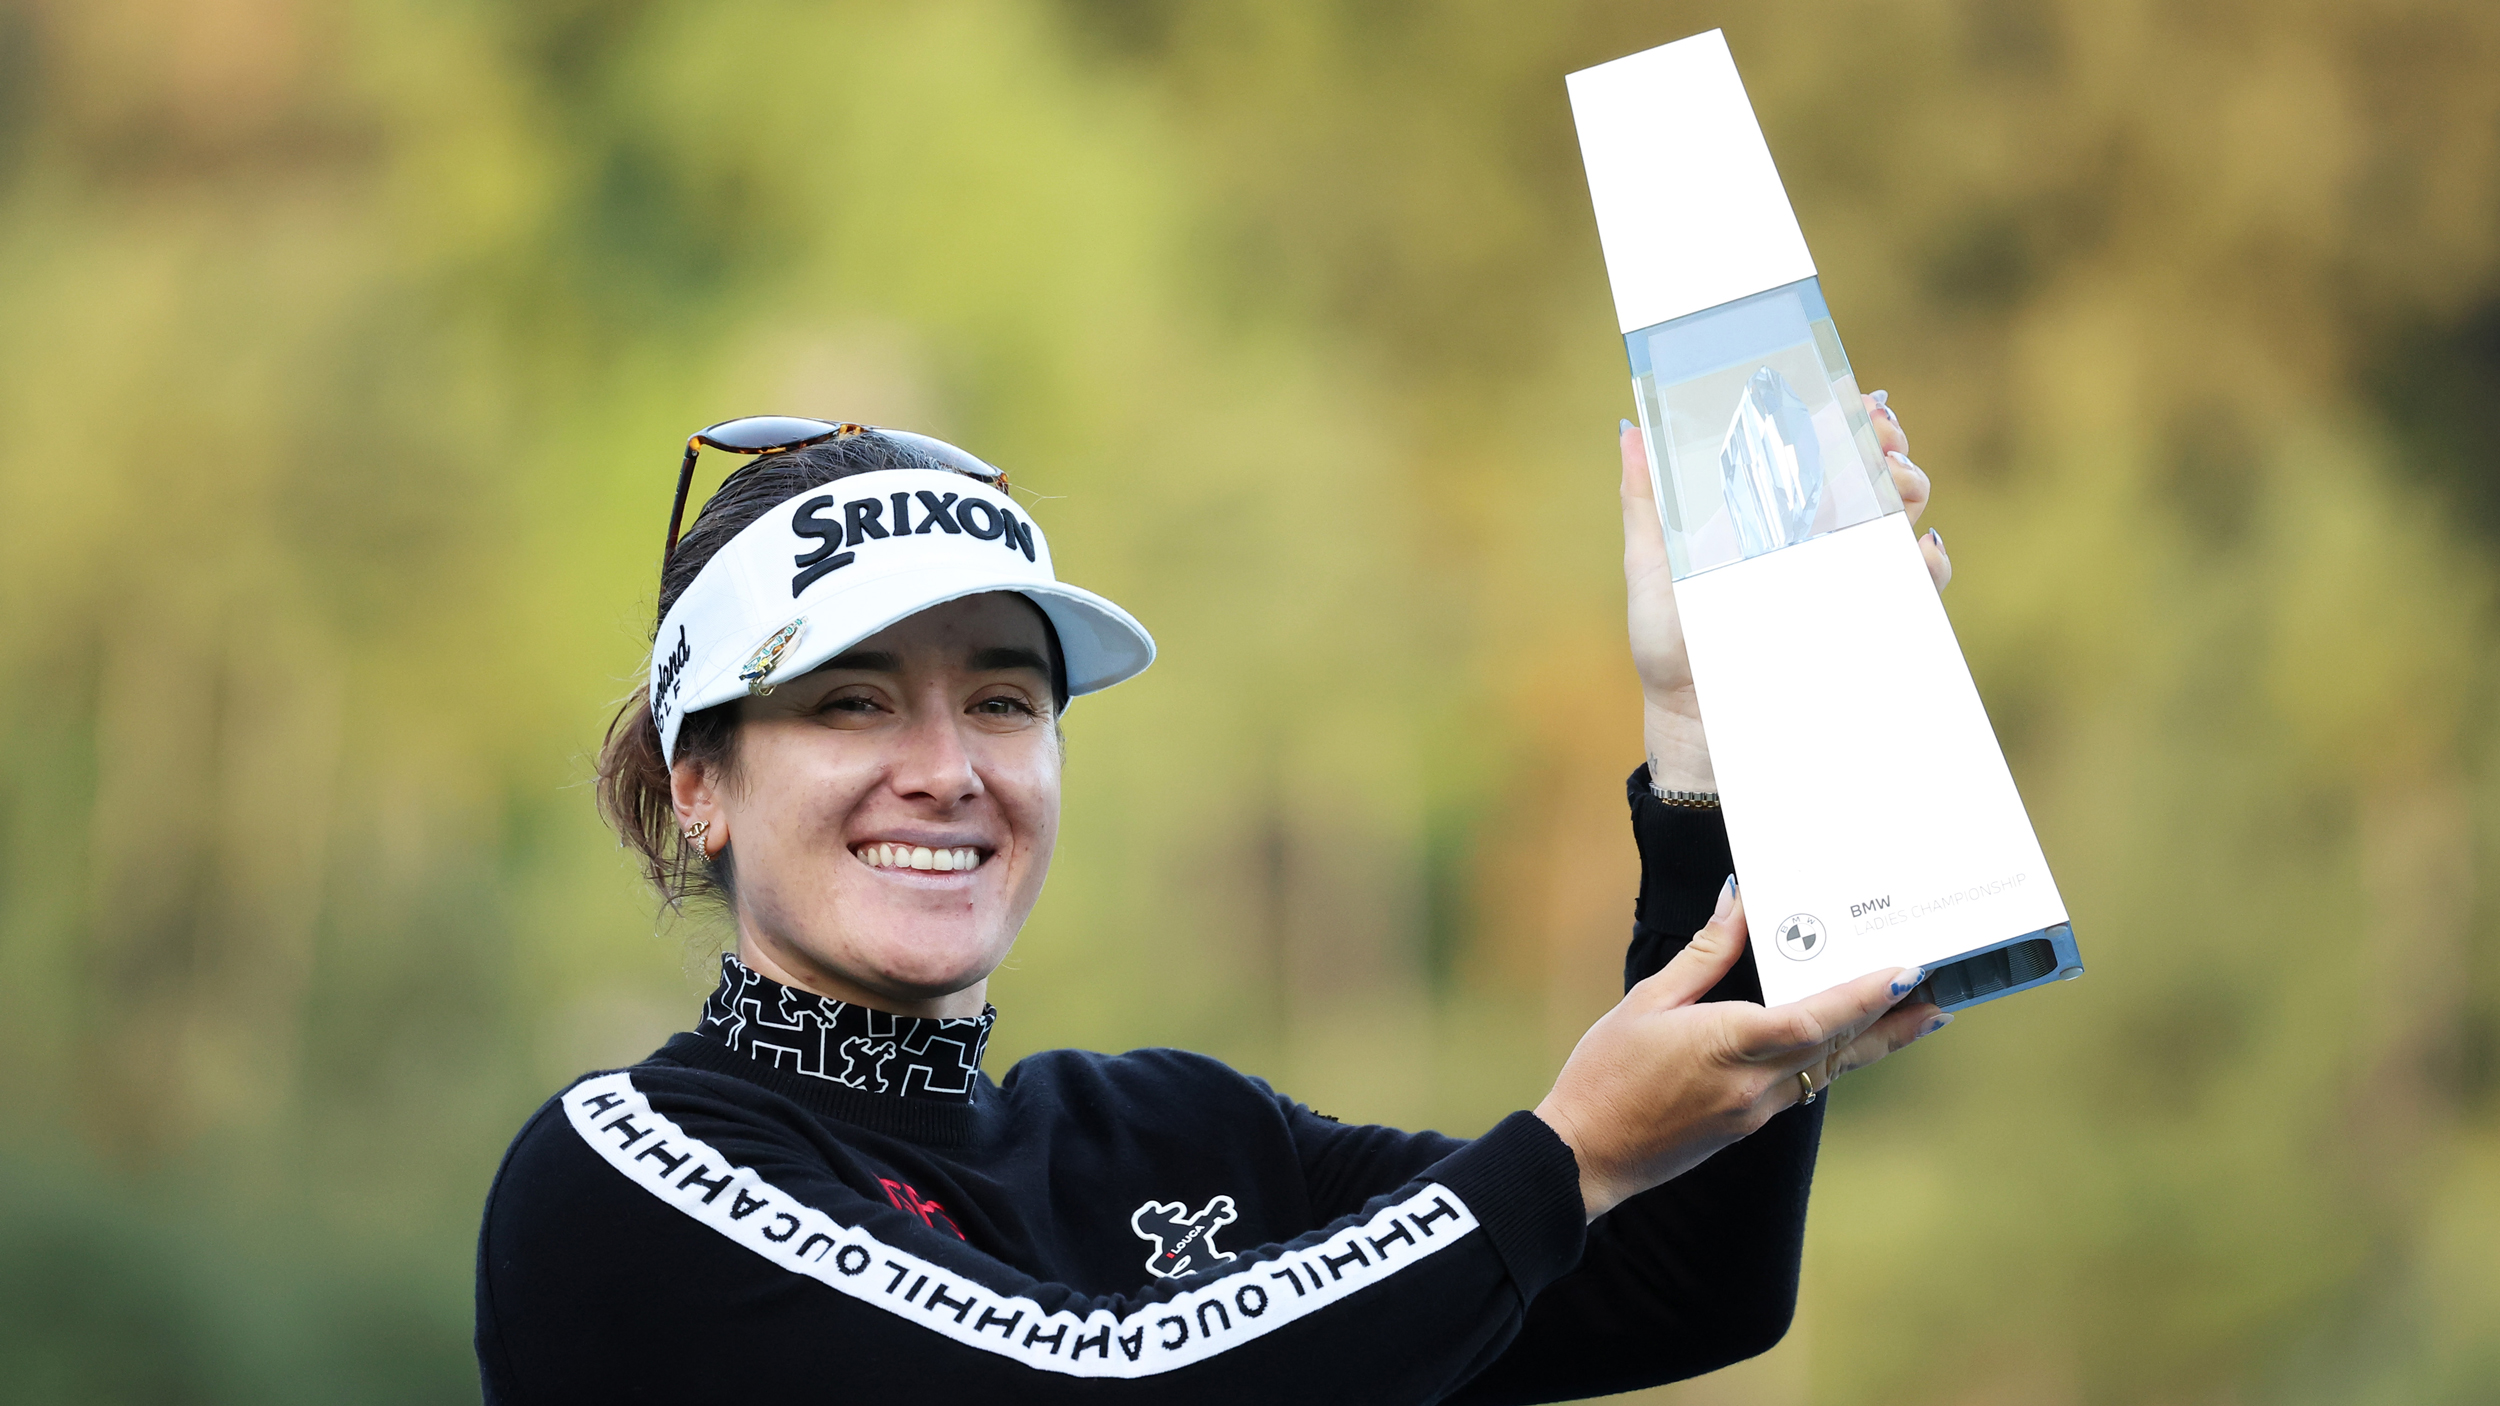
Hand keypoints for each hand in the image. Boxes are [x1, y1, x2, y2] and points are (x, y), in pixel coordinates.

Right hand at [1531, 881, 1948, 1220]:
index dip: (1866, 996)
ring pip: (1831, 1069)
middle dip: (1895, 1018)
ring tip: (1924, 1015)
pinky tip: (1848, 1041)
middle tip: (1944, 990)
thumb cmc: (1604, 1074)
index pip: (1814, 1020)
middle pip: (1841, 1047)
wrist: (1585, 1156)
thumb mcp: (1646, 1002)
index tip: (1907, 972)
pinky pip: (1806, 1083)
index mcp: (1727, 1046)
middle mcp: (1754, 1085)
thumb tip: (1740, 904)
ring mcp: (1755, 1110)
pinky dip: (1836, 1057)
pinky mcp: (1748, 1123)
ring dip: (1878, 1041)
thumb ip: (1703, 955)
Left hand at [1622, 392, 1948, 790]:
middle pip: (1868, 463)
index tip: (1849, 395)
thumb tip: (1631, 430)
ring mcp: (1847, 571)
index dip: (1839, 409)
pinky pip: (1920, 578)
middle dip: (1884, 437)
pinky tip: (1915, 550)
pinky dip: (1928, 558)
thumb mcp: (1652, 570)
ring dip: (1910, 484)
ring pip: (1902, 508)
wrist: (1699, 724)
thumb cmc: (1671, 647)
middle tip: (1880, 434)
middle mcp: (1813, 532)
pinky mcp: (1870, 615)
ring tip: (1896, 485)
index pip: (1813, 441)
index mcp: (1765, 508)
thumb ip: (1646, 502)